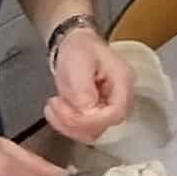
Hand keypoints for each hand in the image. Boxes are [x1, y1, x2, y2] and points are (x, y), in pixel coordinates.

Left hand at [42, 28, 134, 144]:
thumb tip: (85, 113)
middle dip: (75, 121)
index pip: (116, 113)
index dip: (92, 118)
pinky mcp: (97, 113)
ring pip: (92, 132)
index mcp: (122, 81)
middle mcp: (120, 98)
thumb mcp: (79, 63)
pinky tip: (55, 111)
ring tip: (54, 105)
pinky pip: (83, 129)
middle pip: (104, 125)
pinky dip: (65, 125)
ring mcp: (109, 107)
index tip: (69, 108)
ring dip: (67, 124)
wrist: (74, 44)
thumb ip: (83, 90)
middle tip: (56, 104)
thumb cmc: (79, 48)